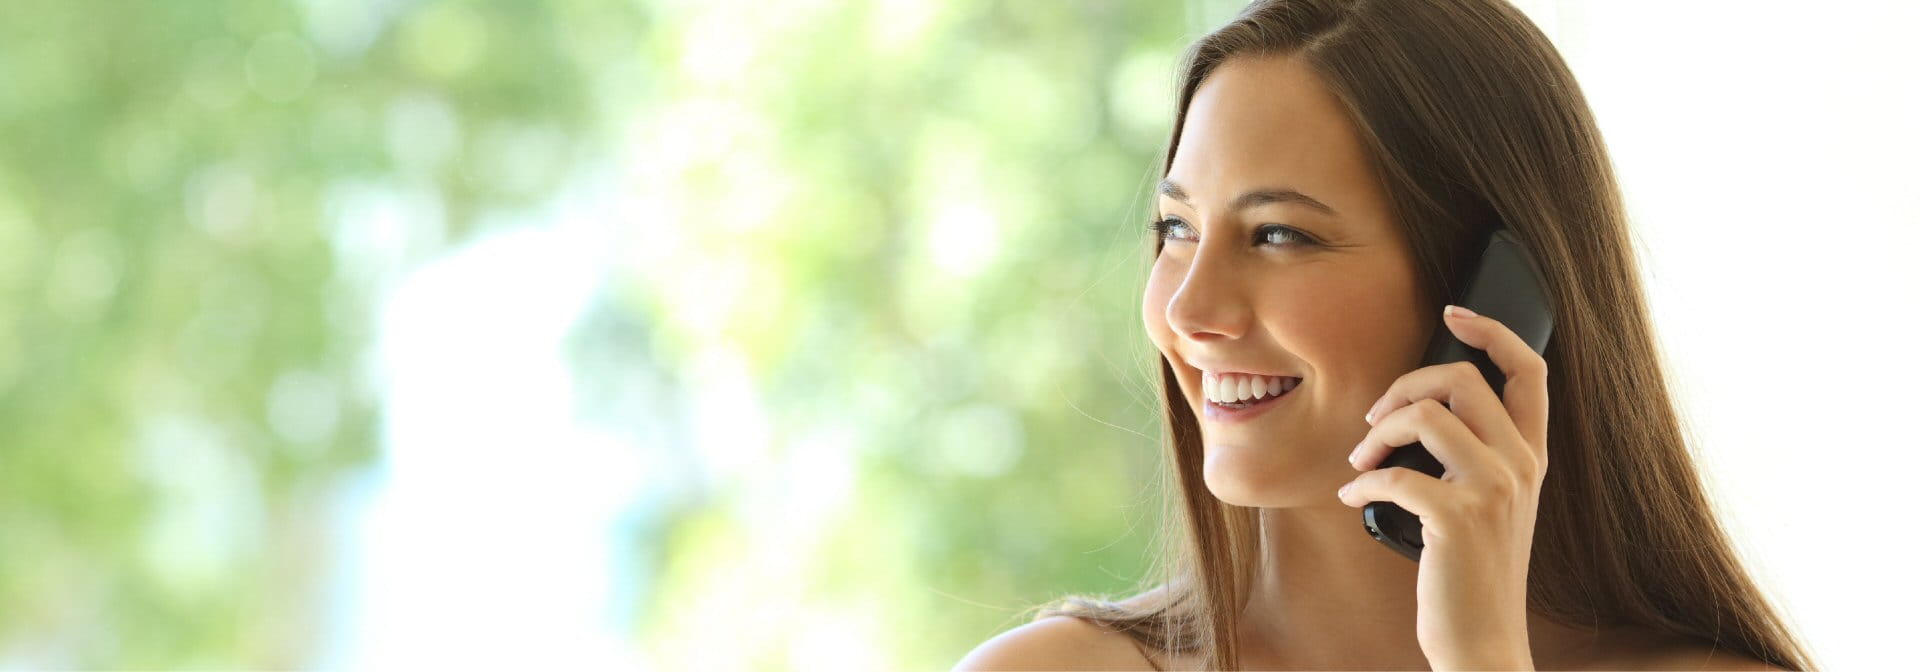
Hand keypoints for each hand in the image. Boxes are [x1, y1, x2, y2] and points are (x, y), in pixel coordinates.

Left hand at [1335, 305, 1548, 670]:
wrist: (1483, 641)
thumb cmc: (1472, 573)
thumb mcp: (1490, 506)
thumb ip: (1474, 457)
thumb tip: (1419, 409)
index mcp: (1532, 457)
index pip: (1531, 370)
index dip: (1493, 330)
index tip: (1454, 311)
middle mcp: (1522, 465)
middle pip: (1461, 378)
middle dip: (1402, 387)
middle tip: (1373, 423)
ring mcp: (1495, 490)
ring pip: (1425, 412)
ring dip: (1376, 433)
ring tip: (1360, 464)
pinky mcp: (1458, 518)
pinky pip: (1393, 473)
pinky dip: (1361, 483)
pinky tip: (1352, 498)